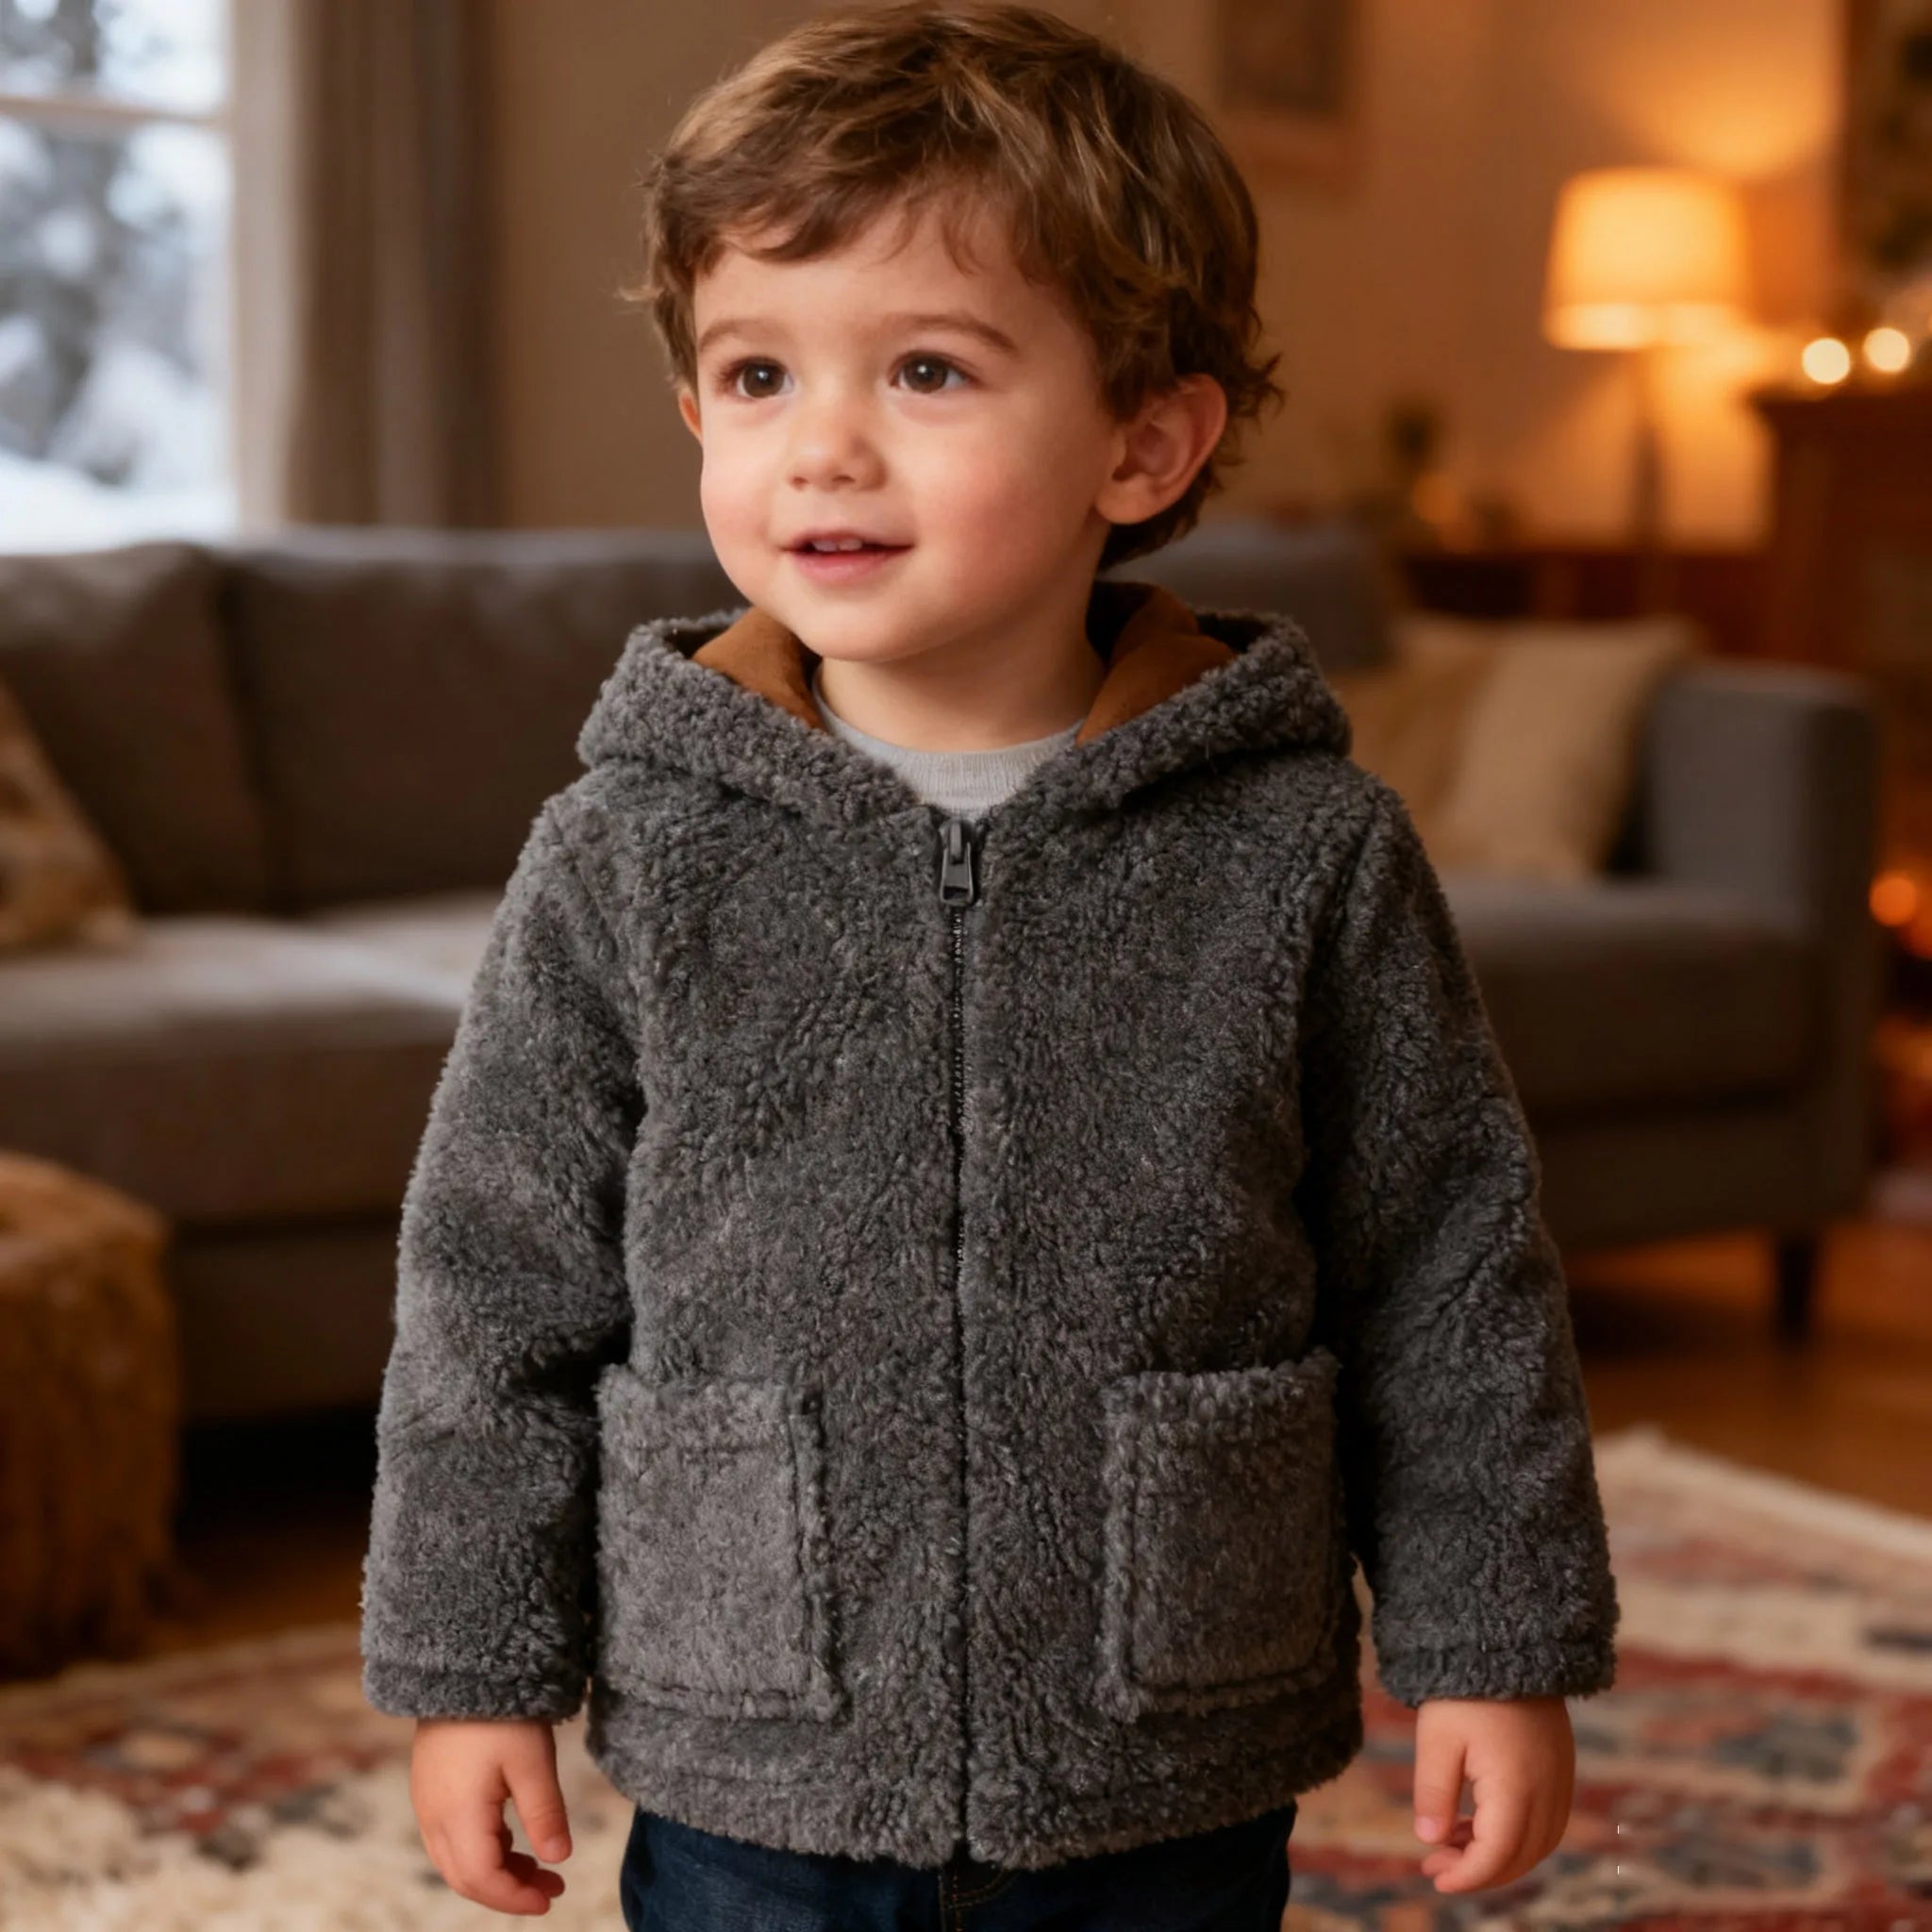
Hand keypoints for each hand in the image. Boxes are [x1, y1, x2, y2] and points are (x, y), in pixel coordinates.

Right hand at [411, 1716, 573, 1914]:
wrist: (462, 1664)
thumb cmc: (501, 1711)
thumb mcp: (532, 1761)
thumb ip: (544, 1814)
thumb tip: (560, 1860)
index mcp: (457, 1815)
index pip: (483, 1879)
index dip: (516, 1898)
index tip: (551, 1898)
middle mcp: (433, 1817)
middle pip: (466, 1877)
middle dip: (508, 1890)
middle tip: (552, 1887)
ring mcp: (427, 1803)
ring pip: (456, 1860)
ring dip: (495, 1872)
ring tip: (540, 1868)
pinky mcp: (431, 1788)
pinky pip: (451, 1838)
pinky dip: (482, 1851)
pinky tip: (512, 1841)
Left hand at [1411, 1694, 1573, 1893]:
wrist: (1504, 1641)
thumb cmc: (1464, 1689)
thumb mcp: (1437, 1739)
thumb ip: (1434, 1793)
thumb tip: (1429, 1841)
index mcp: (1516, 1786)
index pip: (1497, 1854)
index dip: (1467, 1875)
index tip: (1434, 1877)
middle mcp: (1548, 1789)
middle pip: (1521, 1856)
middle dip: (1479, 1870)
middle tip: (1435, 1864)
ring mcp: (1560, 1777)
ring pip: (1538, 1842)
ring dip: (1499, 1855)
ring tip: (1451, 1844)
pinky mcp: (1561, 1765)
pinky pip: (1547, 1820)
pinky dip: (1517, 1833)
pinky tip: (1478, 1822)